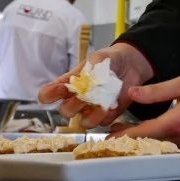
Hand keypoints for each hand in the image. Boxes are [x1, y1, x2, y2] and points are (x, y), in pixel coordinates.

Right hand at [37, 43, 154, 127]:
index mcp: (68, 84)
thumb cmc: (109, 59)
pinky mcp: (108, 115)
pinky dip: (106, 116)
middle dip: (72, 106)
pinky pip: (103, 122)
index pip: (48, 94)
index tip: (60, 88)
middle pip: (65, 111)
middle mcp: (77, 99)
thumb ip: (92, 66)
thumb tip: (88, 78)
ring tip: (100, 106)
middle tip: (82, 96)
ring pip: (83, 123)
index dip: (49, 95)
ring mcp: (92, 109)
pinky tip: (111, 106)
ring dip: (90, 116)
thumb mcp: (99, 58)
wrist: (131, 64)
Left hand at [109, 73, 179, 148]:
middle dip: (130, 138)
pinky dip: (159, 141)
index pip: (143, 133)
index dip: (123, 135)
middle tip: (114, 132)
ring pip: (161, 146)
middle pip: (149, 143)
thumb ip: (156, 91)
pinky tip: (153, 132)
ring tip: (129, 131)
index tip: (108, 136)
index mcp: (178, 122)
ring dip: (144, 140)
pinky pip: (173, 145)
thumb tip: (132, 94)